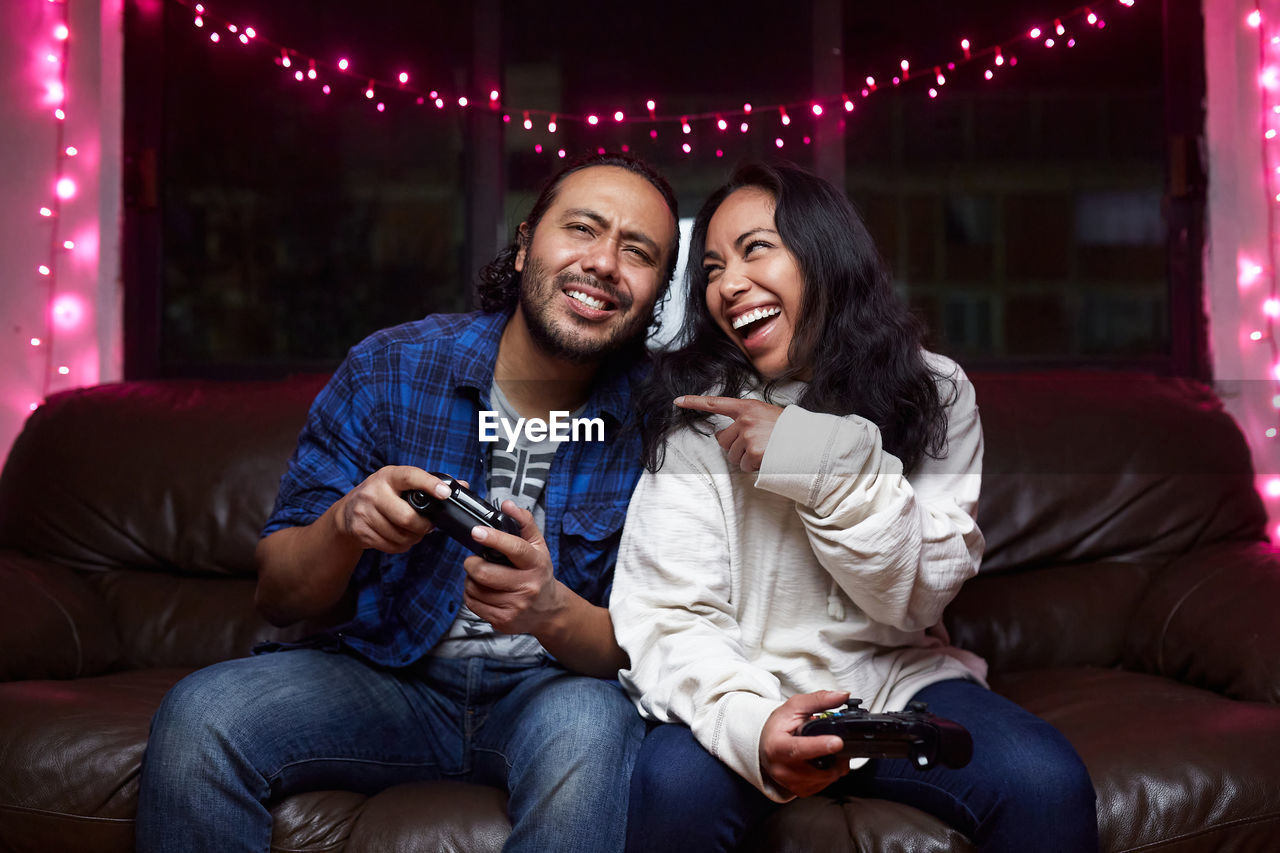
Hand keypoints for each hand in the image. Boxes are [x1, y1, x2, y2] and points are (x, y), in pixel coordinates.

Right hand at [332, 466, 450, 553]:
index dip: (429, 484)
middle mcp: (373, 492)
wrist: (347, 513)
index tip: (445, 493)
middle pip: (407, 517)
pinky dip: (401, 545)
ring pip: (400, 535)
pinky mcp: (361, 531)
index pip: (410, 477)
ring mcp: (364, 512)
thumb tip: (463, 485)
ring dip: (413, 538)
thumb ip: (430, 484)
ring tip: (413, 531)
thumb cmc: (383, 495)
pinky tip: (400, 537)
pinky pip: (391, 546)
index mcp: (389, 476)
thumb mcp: (401, 483)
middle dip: (423, 526)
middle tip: (428, 526)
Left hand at [463, 501, 566, 635]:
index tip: (476, 531)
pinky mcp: (503, 621)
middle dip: (472, 563)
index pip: (515, 549)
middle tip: (474, 560)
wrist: (549, 610)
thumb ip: (523, 522)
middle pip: (485, 573)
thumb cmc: (539, 572)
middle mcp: (528, 586)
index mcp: (536, 563)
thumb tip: (507, 504)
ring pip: (475, 589)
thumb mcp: (538, 546)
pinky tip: (481, 590)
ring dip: (471, 579)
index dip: (494, 539)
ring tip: (479, 576)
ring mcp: (515, 606)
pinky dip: (471, 595)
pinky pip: (473, 604)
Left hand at [675, 395, 783, 471]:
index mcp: (748, 407)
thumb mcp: (766, 416)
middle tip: (755, 447)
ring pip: (733, 455)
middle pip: (723, 440)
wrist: (810, 441)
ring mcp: (749, 435)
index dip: (695, 402)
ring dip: (746, 459)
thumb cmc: (789, 430)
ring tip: (766, 451)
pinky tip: (768, 459)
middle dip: (734, 447)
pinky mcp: (753, 452)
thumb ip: (745, 421)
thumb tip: (721, 438)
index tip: (678, 401)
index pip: (716, 403)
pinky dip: (754, 467)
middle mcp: (745, 419)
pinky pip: (744, 466)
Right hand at [759, 691, 850, 797]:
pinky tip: (821, 761)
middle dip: (836, 756)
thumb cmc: (778, 727)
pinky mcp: (800, 791)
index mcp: (777, 746)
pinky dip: (829, 773)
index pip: (799, 748)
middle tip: (838, 742)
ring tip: (827, 749)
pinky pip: (824, 784)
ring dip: (834, 764)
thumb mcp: (795, 707)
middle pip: (819, 768)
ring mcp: (791, 783)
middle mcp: (782, 769)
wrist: (765, 746)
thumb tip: (842, 696)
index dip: (820, 746)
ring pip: (826, 778)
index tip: (837, 742)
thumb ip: (819, 700)